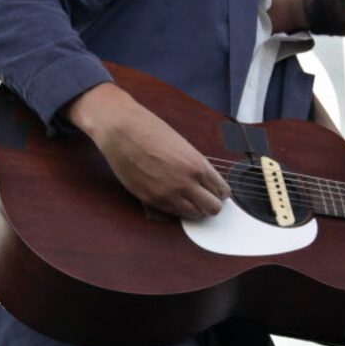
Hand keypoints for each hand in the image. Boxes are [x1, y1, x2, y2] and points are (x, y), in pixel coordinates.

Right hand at [65, 83, 230, 218]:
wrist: (122, 130)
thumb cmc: (150, 131)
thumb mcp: (183, 145)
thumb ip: (196, 165)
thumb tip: (205, 181)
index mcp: (198, 165)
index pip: (222, 191)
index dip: (220, 193)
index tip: (216, 191)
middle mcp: (186, 183)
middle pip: (213, 209)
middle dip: (211, 204)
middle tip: (204, 198)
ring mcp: (168, 194)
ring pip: (194, 215)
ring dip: (194, 209)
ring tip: (187, 199)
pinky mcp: (151, 200)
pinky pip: (173, 213)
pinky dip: (177, 208)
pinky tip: (172, 197)